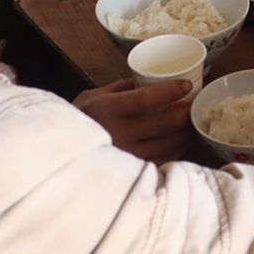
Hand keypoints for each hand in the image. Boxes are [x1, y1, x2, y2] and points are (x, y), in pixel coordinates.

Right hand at [73, 79, 192, 162]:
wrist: (58, 156)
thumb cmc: (77, 122)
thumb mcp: (91, 97)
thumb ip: (119, 87)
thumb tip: (147, 79)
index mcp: (107, 110)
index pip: (145, 99)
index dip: (170, 91)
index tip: (186, 85)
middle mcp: (118, 134)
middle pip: (163, 123)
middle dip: (184, 113)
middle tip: (195, 105)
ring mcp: (127, 156)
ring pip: (167, 143)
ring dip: (184, 132)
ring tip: (191, 123)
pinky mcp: (132, 173)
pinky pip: (163, 160)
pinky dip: (176, 150)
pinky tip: (180, 142)